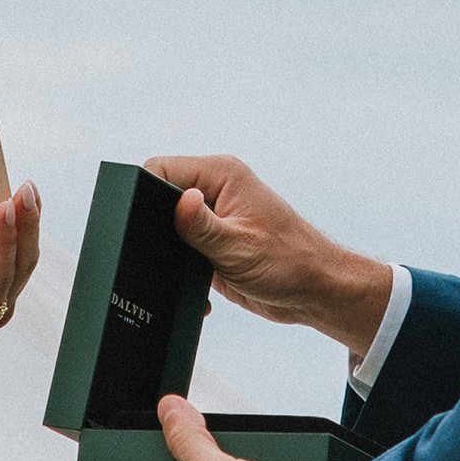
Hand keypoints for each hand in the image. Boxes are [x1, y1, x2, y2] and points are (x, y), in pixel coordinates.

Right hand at [144, 154, 391, 355]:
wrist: (315, 291)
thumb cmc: (290, 263)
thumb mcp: (238, 247)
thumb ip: (201, 226)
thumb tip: (177, 202)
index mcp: (222, 175)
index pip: (163, 168)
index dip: (146, 192)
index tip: (144, 222)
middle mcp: (215, 190)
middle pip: (160, 196)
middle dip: (157, 225)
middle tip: (172, 250)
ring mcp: (212, 216)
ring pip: (167, 224)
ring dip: (171, 248)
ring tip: (190, 265)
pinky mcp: (211, 241)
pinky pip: (181, 246)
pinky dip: (182, 264)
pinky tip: (198, 282)